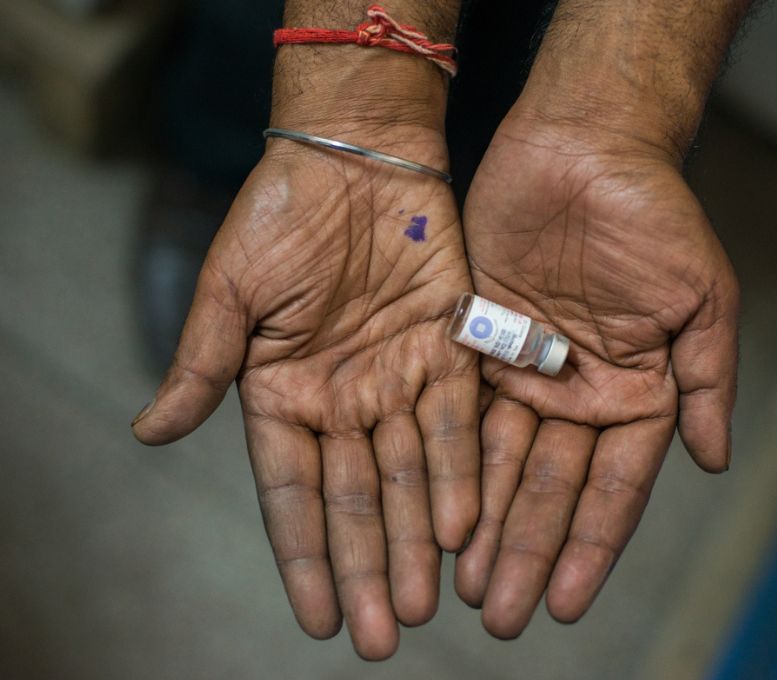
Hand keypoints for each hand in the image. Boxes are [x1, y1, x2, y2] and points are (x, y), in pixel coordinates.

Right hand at [131, 120, 478, 658]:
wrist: (356, 156)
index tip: (321, 619)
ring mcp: (397, 380)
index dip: (306, 559)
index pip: (293, 495)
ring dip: (419, 540)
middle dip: (371, 568)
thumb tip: (148, 434)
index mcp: (283, 395)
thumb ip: (203, 365)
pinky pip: (456, 423)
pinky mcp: (449, 351)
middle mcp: (344, 400)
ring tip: (427, 603)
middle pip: (358, 500)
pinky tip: (465, 526)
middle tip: (385, 636)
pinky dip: (461, 472)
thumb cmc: (280, 216)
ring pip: (410, 476)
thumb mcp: (230, 292)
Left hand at [455, 108, 739, 637]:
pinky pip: (463, 412)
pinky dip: (453, 462)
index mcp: (639, 393)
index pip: (613, 488)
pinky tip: (438, 510)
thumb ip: (707, 382)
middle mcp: (581, 393)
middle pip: (551, 489)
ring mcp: (528, 370)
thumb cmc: (655, 214)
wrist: (585, 144)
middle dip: (528, 552)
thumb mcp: (702, 298)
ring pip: (503, 464)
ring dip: (487, 524)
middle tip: (501, 616)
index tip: (567, 604)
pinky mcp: (479, 340)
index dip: (590, 547)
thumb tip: (717, 462)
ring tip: (464, 586)